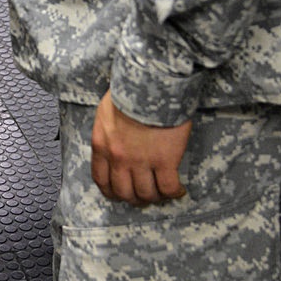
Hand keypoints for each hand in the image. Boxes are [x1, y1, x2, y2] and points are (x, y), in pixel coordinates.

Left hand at [90, 90, 190, 204]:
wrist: (152, 82)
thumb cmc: (130, 91)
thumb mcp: (106, 112)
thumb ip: (107, 133)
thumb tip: (112, 144)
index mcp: (102, 145)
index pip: (101, 179)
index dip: (112, 191)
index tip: (120, 194)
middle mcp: (119, 158)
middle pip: (124, 192)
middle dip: (134, 198)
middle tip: (145, 196)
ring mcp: (141, 161)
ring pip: (146, 194)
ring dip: (155, 197)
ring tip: (163, 192)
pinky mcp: (165, 160)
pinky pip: (168, 188)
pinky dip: (174, 193)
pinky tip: (179, 190)